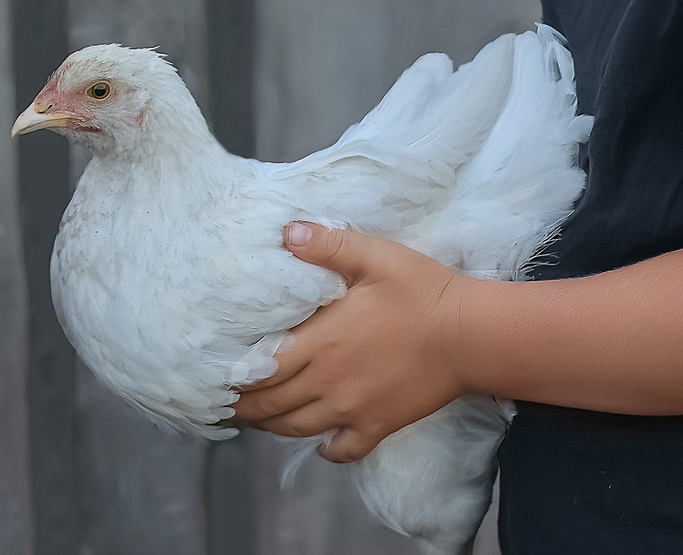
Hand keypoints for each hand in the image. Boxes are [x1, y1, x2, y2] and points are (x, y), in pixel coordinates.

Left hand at [229, 223, 473, 462]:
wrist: (471, 335)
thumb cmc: (421, 291)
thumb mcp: (373, 256)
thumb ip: (327, 246)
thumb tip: (286, 232)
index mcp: (321, 341)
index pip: (261, 368)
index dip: (232, 378)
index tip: (211, 377)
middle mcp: (329, 382)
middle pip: (272, 404)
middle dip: (242, 406)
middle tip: (221, 403)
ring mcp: (353, 410)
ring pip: (298, 429)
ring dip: (271, 426)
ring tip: (254, 420)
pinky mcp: (379, 426)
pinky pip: (343, 450)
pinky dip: (325, 450)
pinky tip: (318, 442)